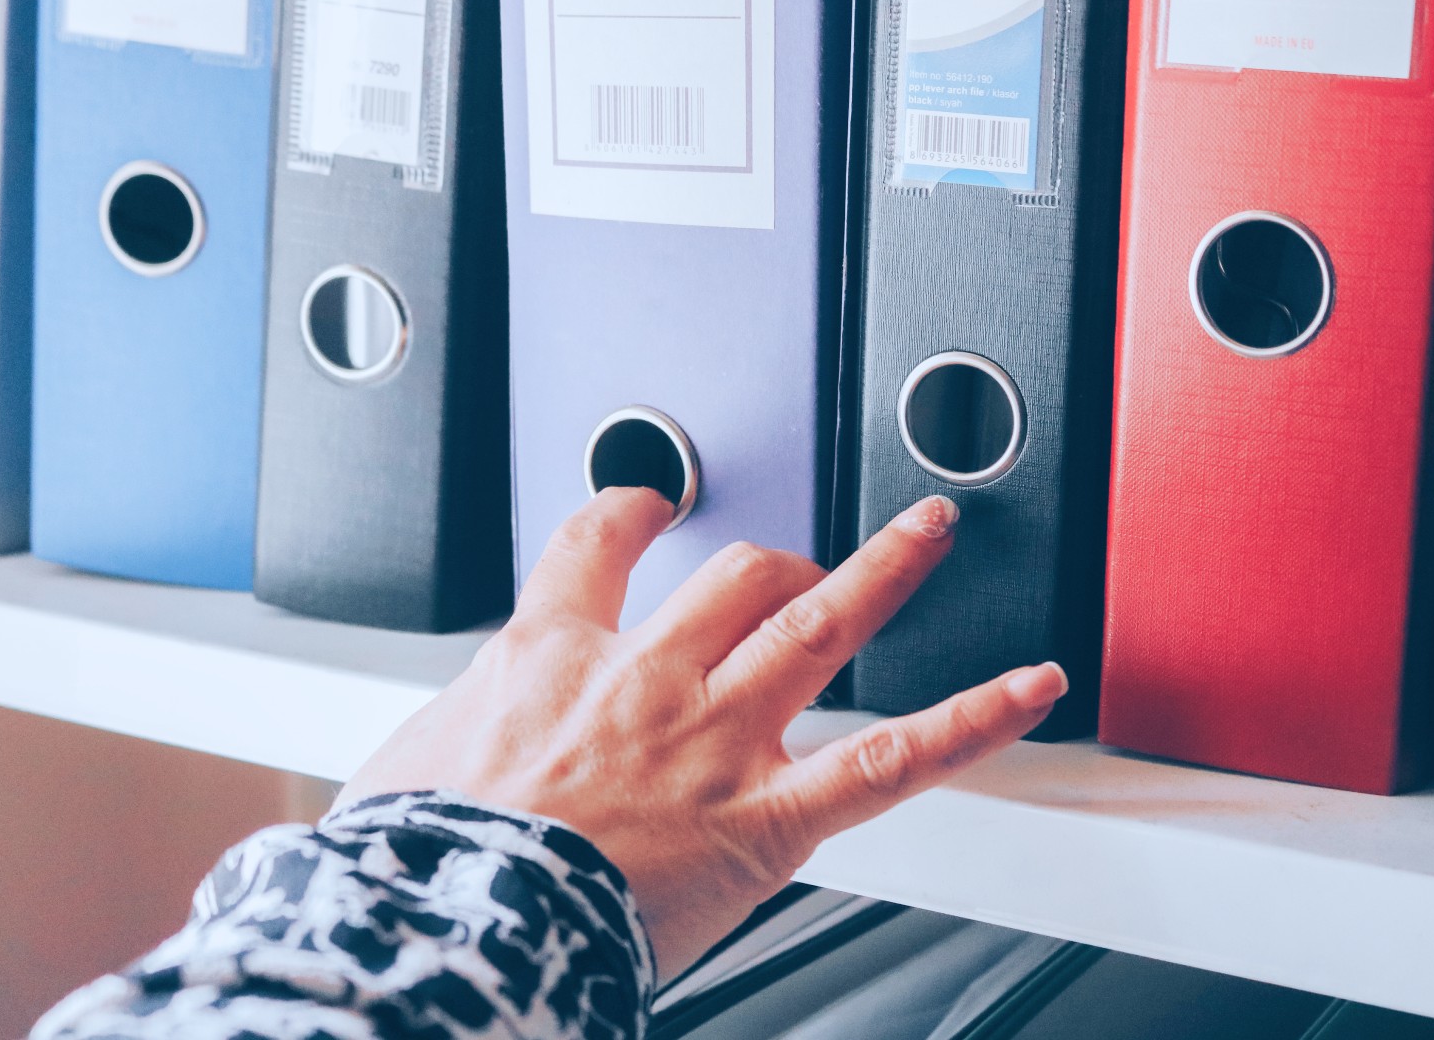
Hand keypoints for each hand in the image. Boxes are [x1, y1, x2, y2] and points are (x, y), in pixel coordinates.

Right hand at [336, 488, 1067, 978]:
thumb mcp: (405, 769)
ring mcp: (716, 739)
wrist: (455, 928)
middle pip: (733, 577)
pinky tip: (1028, 688)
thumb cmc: (424, 864)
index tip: (647, 504)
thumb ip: (445, 733)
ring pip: (820, 626)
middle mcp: (647, 675)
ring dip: (887, 570)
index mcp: (553, 655)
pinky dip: (969, 721)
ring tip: (931, 532)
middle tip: (799, 565)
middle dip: (776, 561)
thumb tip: (439, 745)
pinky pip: (889, 758)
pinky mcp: (767, 818)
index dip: (629, 512)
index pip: (595, 546)